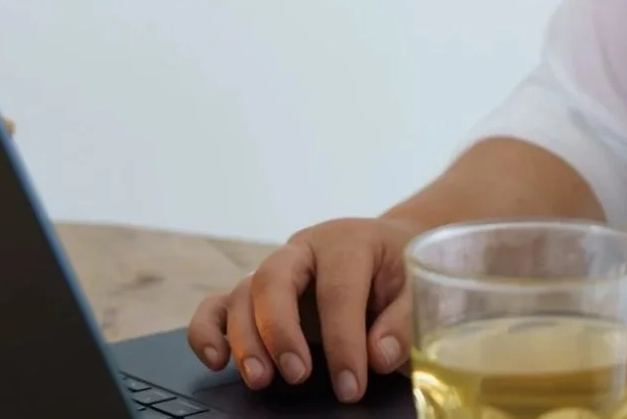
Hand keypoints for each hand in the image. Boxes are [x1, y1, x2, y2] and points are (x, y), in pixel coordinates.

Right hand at [186, 216, 420, 403]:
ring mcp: (274, 270)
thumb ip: (402, 321)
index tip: (350, 386)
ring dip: (245, 340)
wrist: (388, 251)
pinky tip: (215, 360)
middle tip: (296, 375)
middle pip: (274, 280)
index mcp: (347, 242)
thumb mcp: (417, 286)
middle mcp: (303, 250)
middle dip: (281, 332)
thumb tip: (379, 357)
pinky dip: (208, 330)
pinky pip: (219, 305)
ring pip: (242, 294)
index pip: (337, 290)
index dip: (342, 341)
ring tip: (260, 380)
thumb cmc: (400, 272)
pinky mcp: (255, 292)